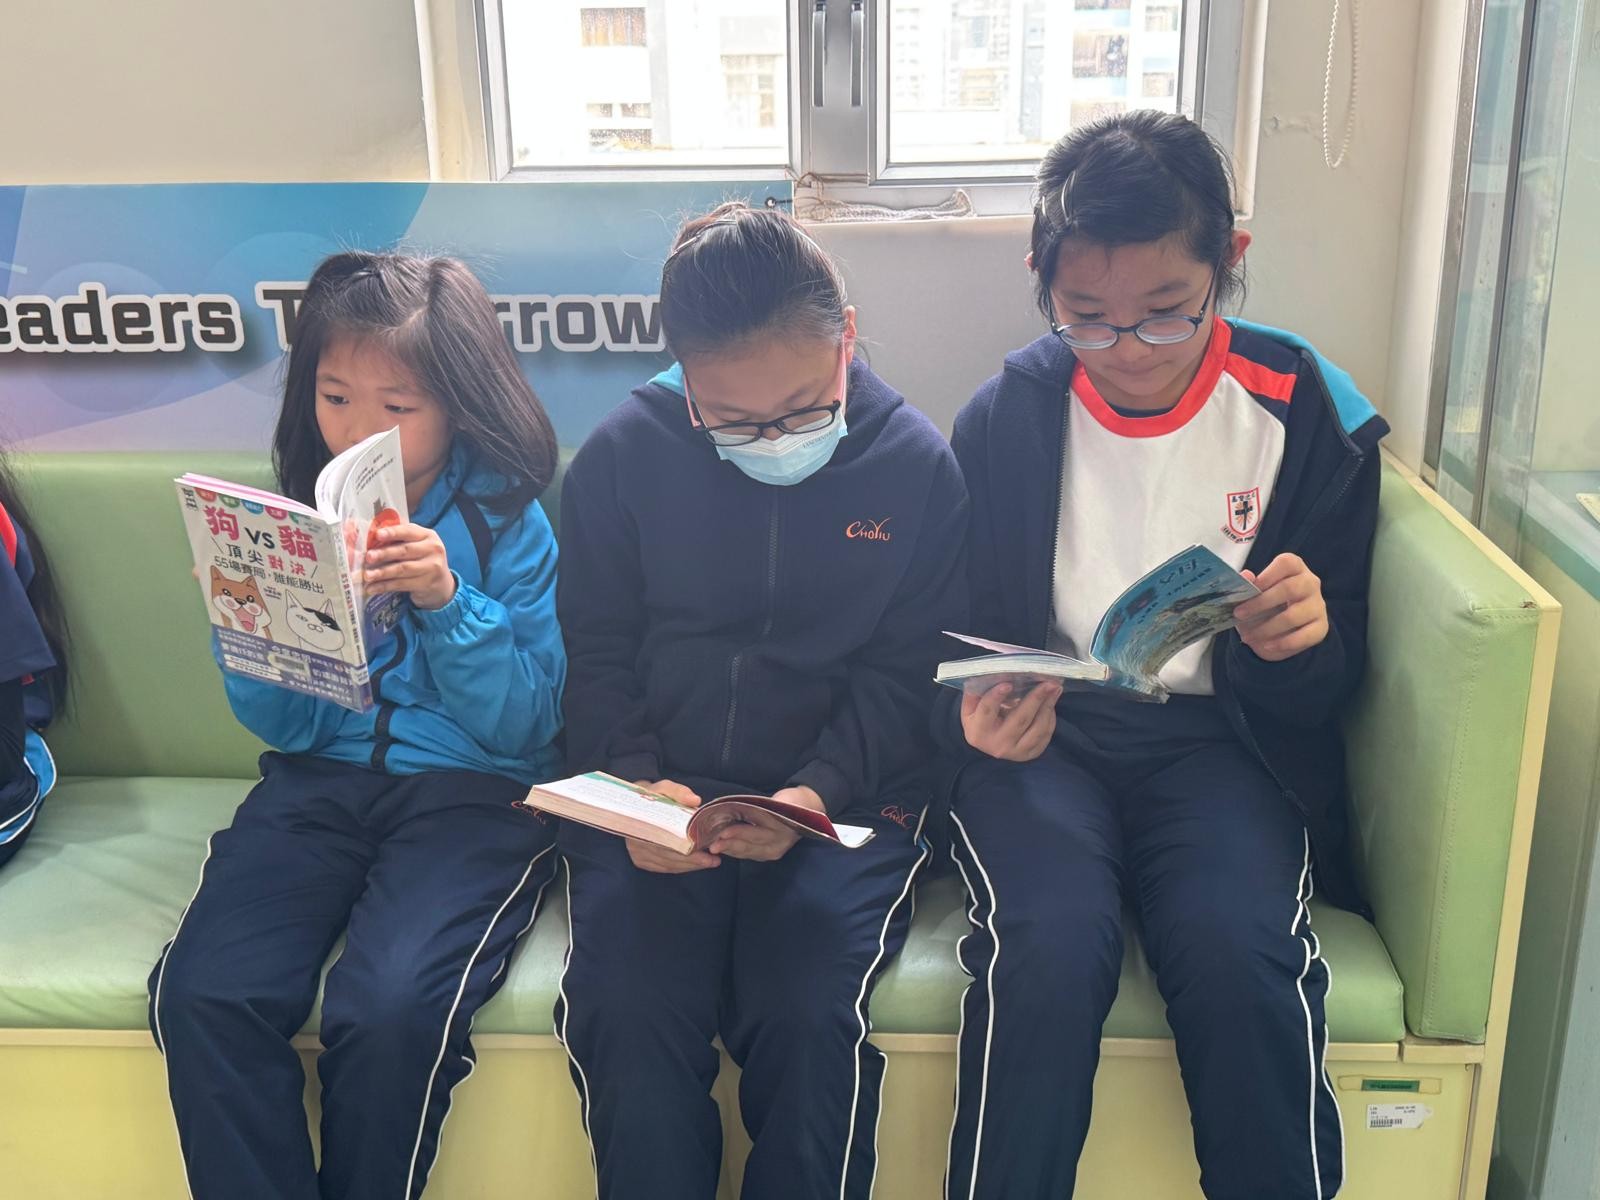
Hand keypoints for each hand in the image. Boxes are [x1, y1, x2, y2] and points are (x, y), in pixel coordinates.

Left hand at [364, 523, 454, 609]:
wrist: (441, 583)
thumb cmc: (422, 559)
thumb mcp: (417, 545)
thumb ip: (400, 540)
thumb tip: (370, 538)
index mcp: (428, 535)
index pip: (409, 531)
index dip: (393, 532)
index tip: (377, 534)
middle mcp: (433, 550)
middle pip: (405, 551)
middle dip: (384, 553)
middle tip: (368, 557)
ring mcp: (432, 568)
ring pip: (402, 569)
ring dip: (382, 572)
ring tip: (367, 575)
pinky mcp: (427, 584)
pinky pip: (402, 584)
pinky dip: (385, 586)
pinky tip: (372, 588)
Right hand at [626, 780, 721, 872]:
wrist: (634, 803)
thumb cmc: (653, 795)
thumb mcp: (664, 788)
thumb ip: (679, 792)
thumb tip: (695, 800)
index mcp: (641, 823)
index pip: (667, 844)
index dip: (688, 852)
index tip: (706, 853)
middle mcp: (636, 842)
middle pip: (668, 857)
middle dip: (693, 862)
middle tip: (713, 861)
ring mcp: (637, 853)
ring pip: (667, 865)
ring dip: (689, 866)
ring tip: (710, 862)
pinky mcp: (640, 860)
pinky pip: (662, 868)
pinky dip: (680, 868)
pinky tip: (694, 865)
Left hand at [708, 785, 824, 861]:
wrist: (807, 811)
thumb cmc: (790, 802)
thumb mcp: (779, 801)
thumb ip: (761, 807)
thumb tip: (735, 808)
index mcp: (781, 828)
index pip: (756, 831)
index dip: (738, 832)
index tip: (722, 832)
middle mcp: (778, 843)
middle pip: (750, 845)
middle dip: (730, 845)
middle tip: (712, 845)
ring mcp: (774, 851)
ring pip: (748, 852)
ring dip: (730, 849)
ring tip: (713, 847)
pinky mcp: (769, 855)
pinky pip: (749, 854)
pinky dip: (735, 851)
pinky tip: (724, 848)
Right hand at [961, 680, 1061, 761]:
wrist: (987, 744)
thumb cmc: (979, 719)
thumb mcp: (971, 706)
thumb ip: (977, 691)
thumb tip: (994, 673)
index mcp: (979, 731)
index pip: (987, 711)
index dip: (997, 697)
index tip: (1008, 683)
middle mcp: (997, 745)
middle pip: (1020, 719)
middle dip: (1036, 699)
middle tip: (1049, 683)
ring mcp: (1016, 752)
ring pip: (1037, 729)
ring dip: (1048, 707)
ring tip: (1055, 689)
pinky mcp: (1029, 754)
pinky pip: (1045, 735)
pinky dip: (1050, 718)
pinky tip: (1050, 703)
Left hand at [1235, 554, 1328, 661]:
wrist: (1278, 630)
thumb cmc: (1264, 604)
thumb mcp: (1252, 594)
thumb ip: (1248, 584)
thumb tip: (1246, 576)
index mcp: (1295, 568)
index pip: (1287, 563)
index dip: (1267, 575)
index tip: (1250, 588)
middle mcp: (1310, 583)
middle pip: (1289, 588)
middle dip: (1260, 603)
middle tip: (1239, 614)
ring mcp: (1318, 605)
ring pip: (1294, 616)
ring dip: (1266, 628)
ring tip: (1247, 636)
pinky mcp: (1321, 627)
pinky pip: (1304, 636)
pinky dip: (1282, 643)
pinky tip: (1266, 646)